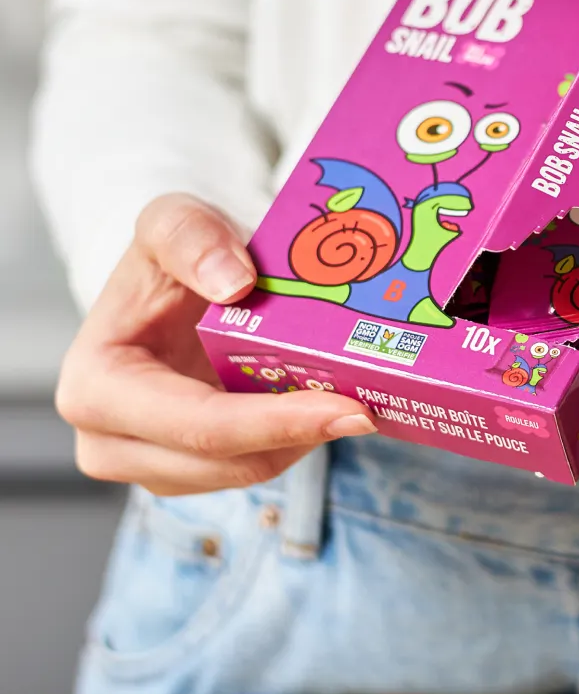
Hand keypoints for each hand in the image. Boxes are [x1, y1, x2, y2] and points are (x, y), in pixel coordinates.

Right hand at [57, 193, 375, 494]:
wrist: (176, 280)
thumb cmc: (172, 254)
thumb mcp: (172, 220)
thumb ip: (190, 236)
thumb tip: (232, 282)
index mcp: (94, 388)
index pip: (197, 423)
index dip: (274, 422)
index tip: (347, 408)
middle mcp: (110, 442)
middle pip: (229, 461)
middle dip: (303, 437)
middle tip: (369, 411)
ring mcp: (151, 465)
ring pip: (248, 472)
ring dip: (304, 440)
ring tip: (354, 402)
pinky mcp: (190, 472)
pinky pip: (254, 466)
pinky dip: (295, 440)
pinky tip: (327, 407)